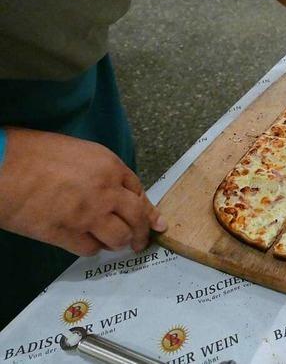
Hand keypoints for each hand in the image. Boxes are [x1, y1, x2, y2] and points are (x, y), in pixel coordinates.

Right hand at [0, 128, 164, 255]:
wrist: (0, 165)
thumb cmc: (32, 152)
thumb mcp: (77, 151)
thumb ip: (100, 171)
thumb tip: (115, 191)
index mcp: (109, 166)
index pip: (139, 191)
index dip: (146, 209)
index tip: (153, 221)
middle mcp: (106, 191)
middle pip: (137, 217)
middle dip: (142, 232)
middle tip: (141, 242)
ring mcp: (87, 215)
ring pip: (119, 238)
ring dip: (119, 243)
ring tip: (115, 244)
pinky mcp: (65, 234)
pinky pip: (90, 249)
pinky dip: (92, 249)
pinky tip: (88, 245)